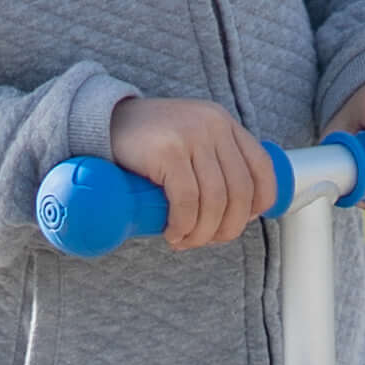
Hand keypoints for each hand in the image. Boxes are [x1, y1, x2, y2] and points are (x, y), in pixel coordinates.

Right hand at [105, 93, 276, 248]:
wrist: (102, 122)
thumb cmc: (148, 144)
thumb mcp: (191, 140)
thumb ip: (215, 160)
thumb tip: (240, 211)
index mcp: (224, 123)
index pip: (262, 168)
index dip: (259, 203)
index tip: (239, 221)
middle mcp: (213, 125)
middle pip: (239, 191)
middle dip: (228, 227)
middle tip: (207, 241)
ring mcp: (191, 135)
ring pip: (215, 200)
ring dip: (203, 232)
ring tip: (185, 241)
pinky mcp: (168, 151)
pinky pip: (187, 201)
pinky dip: (183, 225)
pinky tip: (173, 233)